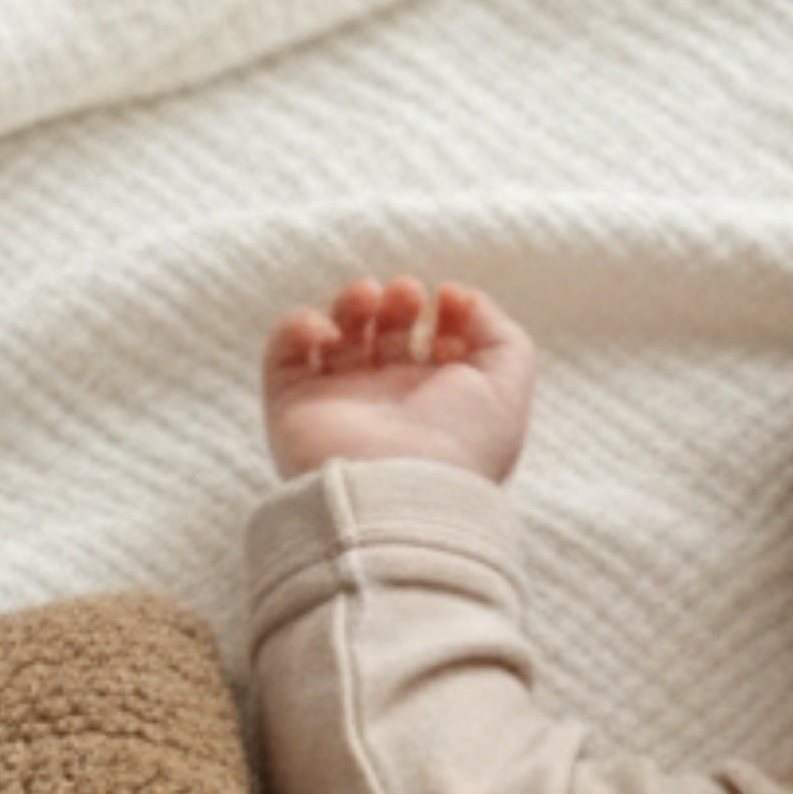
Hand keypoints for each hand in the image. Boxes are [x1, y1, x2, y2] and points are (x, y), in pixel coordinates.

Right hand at [262, 276, 536, 480]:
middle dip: (400, 300)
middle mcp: (390, 405)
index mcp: (441, 404)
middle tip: (408, 296)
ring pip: (339, 336)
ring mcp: (340, 405)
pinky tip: (327, 332)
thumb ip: (502, 336)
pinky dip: (300, 326)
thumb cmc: (458, 446)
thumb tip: (463, 300)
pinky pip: (286, 352)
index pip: (439, 344)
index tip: (451, 301)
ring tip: (369, 297)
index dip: (449, 313)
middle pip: (389, 334)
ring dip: (353, 302)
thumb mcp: (506, 387)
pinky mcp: (295, 406)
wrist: (397, 496)